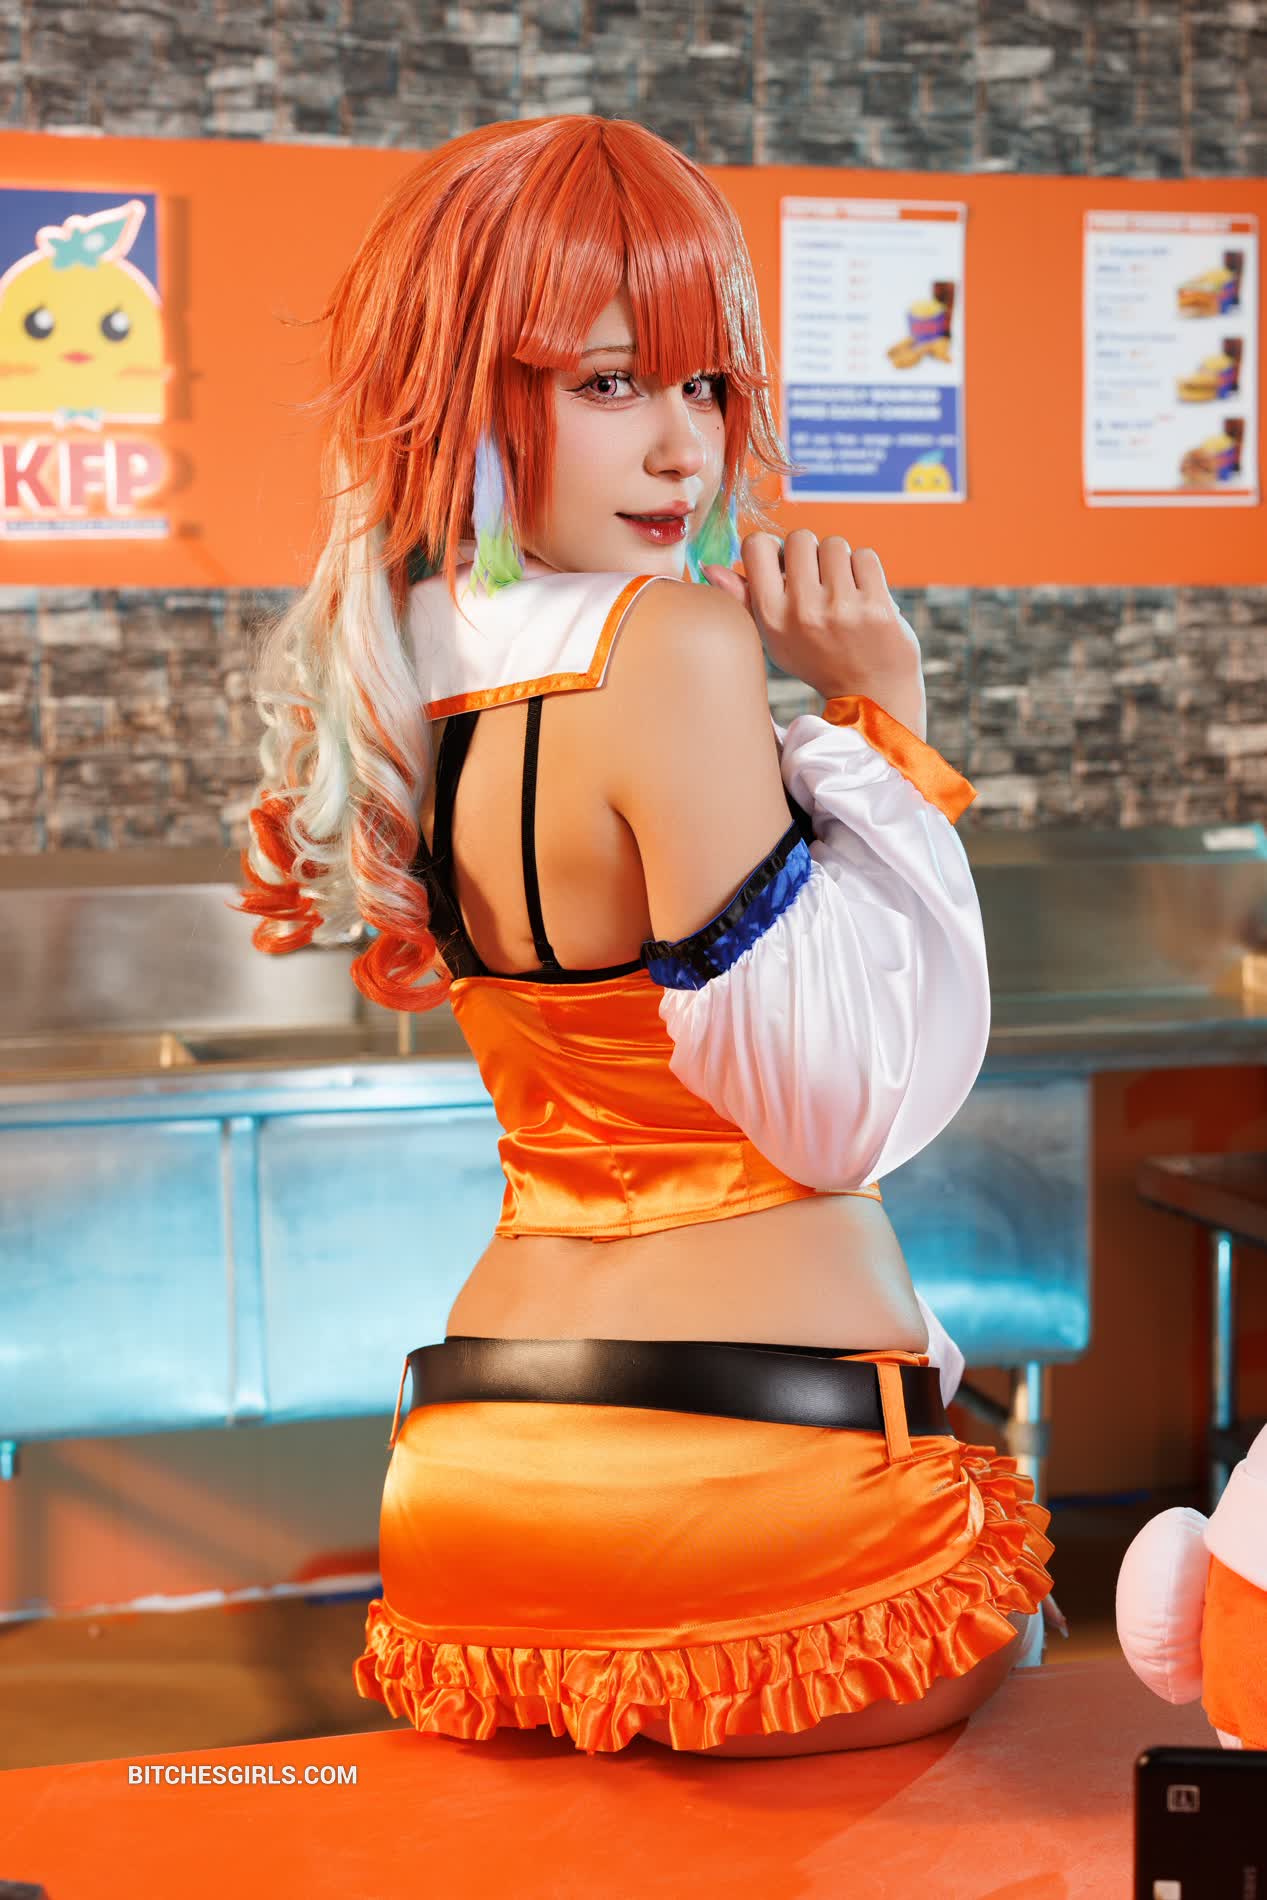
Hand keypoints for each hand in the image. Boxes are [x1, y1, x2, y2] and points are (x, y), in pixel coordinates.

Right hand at [702, 529, 926, 737]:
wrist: (870, 693)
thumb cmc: (817, 659)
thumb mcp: (773, 637)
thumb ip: (744, 599)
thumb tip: (709, 567)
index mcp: (771, 616)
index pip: (757, 545)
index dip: (773, 548)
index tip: (785, 566)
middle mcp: (803, 611)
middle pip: (800, 537)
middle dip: (810, 553)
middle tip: (818, 581)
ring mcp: (842, 608)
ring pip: (835, 544)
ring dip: (839, 561)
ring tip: (842, 591)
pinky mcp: (876, 605)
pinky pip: (865, 555)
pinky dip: (865, 570)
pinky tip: (863, 595)